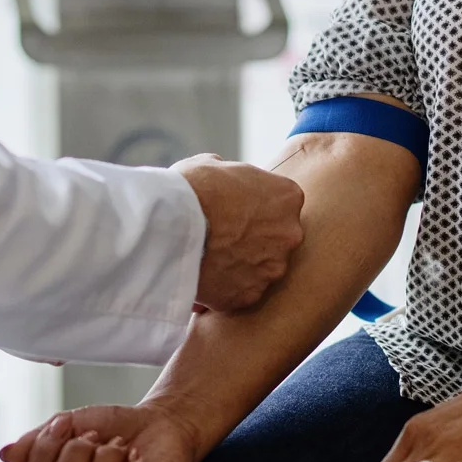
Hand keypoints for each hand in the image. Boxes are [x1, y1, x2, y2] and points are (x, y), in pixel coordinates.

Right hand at [0, 403, 202, 461]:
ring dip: (108, 457)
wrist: (162, 418)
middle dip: (76, 452)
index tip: (65, 424)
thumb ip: (37, 441)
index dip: (43, 452)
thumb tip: (6, 455)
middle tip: (96, 437)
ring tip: (120, 446)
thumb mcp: (70, 425)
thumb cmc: (115, 427)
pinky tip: (138, 458)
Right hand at [175, 154, 303, 311]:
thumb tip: (226, 181)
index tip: (235, 209)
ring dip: (239, 264)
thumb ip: (232, 177)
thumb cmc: (192, 189)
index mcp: (287, 196)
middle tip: (222, 235)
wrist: (172, 226)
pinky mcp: (251, 295)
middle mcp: (289, 234)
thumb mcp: (214, 165)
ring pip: (259, 268)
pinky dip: (225, 287)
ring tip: (207, 257)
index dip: (255, 206)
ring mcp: (272, 268)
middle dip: (253, 238)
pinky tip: (203, 276)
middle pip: (276, 238)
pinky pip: (240, 291)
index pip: (280, 202)